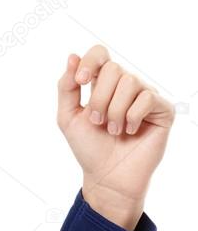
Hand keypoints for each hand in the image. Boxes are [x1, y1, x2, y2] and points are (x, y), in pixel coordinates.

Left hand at [56, 44, 173, 218]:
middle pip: (113, 69)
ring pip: (130, 82)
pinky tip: (129, 131)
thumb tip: (72, 56)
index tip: (81, 81)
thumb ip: (67, 87)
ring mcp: (145, 96)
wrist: (107, 176)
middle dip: (99, 98)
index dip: (90, 62)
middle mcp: (125, 86)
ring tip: (112, 130)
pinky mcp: (162, 110)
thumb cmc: (89, 148)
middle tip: (97, 121)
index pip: (100, 54)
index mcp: (102, 85)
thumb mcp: (68, 117)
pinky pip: (147, 98)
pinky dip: (132, 116)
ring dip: (114, 111)